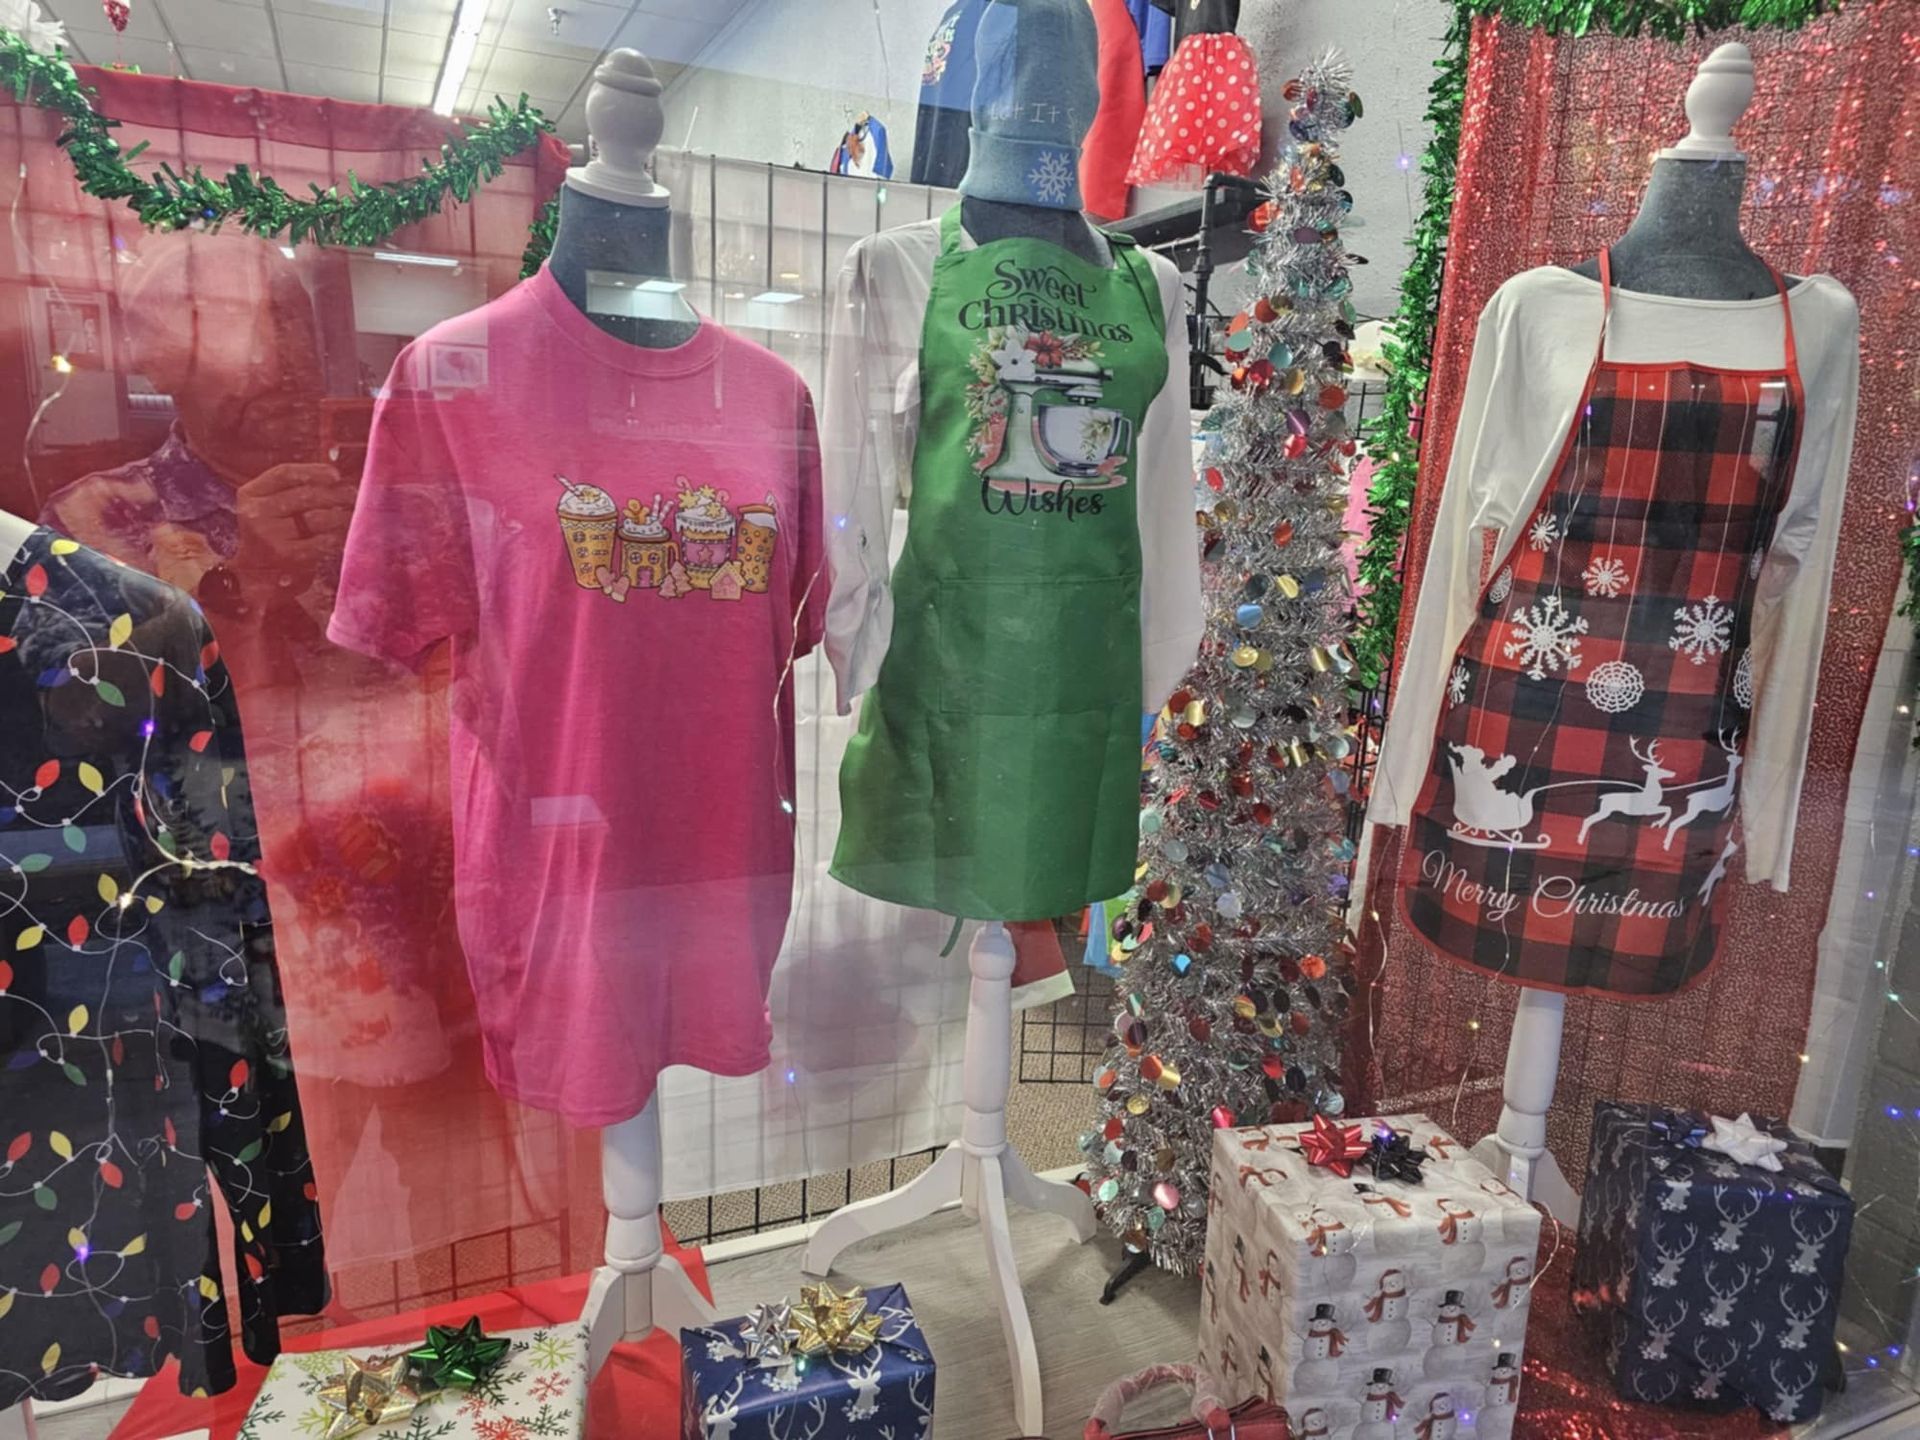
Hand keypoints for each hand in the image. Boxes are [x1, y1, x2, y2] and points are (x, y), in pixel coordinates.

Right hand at [228, 462, 357, 592]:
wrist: (258, 574)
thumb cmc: (276, 532)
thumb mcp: (273, 506)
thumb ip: (295, 487)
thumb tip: (334, 473)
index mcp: (251, 494)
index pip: (284, 473)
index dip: (313, 471)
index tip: (336, 475)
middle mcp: (255, 512)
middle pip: (305, 495)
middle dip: (336, 494)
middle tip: (355, 496)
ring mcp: (268, 534)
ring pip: (317, 517)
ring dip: (342, 516)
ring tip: (354, 515)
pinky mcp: (285, 555)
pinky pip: (322, 541)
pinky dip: (338, 537)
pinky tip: (347, 536)